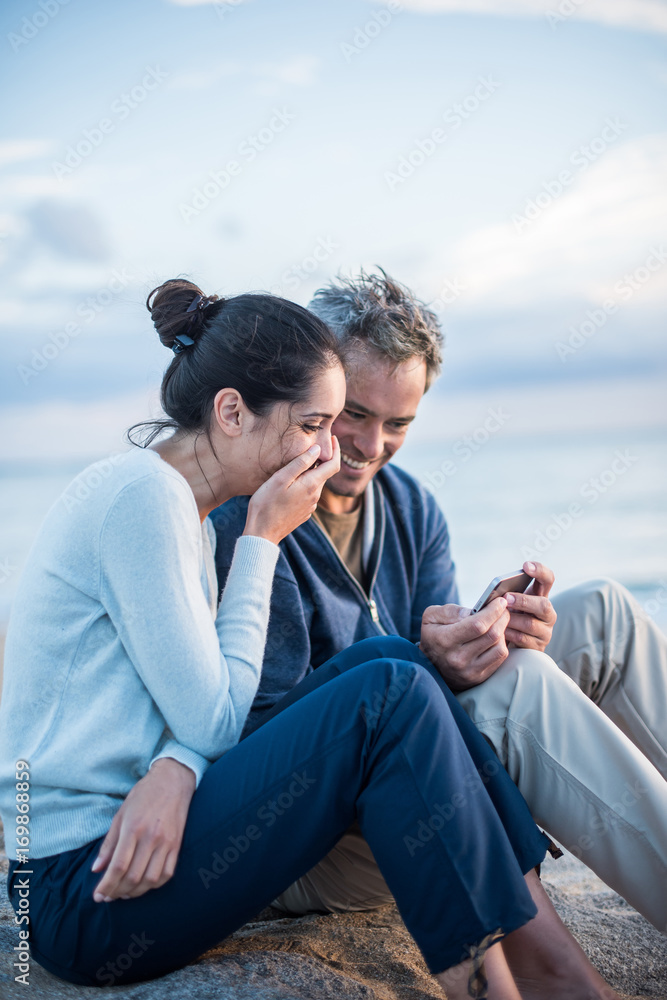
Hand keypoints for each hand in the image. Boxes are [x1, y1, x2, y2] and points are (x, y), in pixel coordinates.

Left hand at [91, 757, 195, 902]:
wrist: (173, 780)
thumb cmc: (143, 795)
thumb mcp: (120, 814)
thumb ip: (109, 843)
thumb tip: (96, 869)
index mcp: (133, 828)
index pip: (118, 866)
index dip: (106, 885)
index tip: (98, 896)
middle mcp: (151, 838)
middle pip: (133, 876)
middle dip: (118, 891)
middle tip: (109, 896)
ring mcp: (167, 842)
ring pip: (150, 879)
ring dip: (135, 892)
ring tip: (124, 893)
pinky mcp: (177, 845)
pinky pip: (167, 873)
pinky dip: (154, 885)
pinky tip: (144, 885)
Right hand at [244, 437, 340, 544]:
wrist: (262, 533)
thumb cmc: (266, 504)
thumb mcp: (281, 478)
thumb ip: (300, 463)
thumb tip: (317, 449)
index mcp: (312, 485)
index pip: (333, 464)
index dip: (335, 450)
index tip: (332, 438)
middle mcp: (315, 496)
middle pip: (325, 473)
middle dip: (322, 459)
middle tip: (313, 445)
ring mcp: (310, 506)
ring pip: (316, 484)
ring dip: (312, 472)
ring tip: (299, 463)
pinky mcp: (303, 513)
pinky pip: (308, 494)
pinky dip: (305, 484)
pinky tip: (292, 483)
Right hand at [420, 597, 510, 690]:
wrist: (430, 666)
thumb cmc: (433, 636)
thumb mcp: (431, 617)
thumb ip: (450, 611)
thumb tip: (472, 611)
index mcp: (445, 640)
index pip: (477, 625)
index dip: (493, 611)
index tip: (500, 601)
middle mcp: (458, 659)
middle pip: (492, 635)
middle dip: (502, 618)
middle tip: (503, 609)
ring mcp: (470, 671)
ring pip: (500, 648)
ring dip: (503, 632)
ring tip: (497, 624)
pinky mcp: (479, 677)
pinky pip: (500, 659)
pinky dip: (502, 644)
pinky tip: (496, 637)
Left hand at [504, 561, 556, 651]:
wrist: (509, 643)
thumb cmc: (507, 616)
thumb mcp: (508, 603)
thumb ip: (507, 595)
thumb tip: (497, 593)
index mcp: (540, 596)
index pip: (548, 579)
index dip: (540, 571)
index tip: (525, 566)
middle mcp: (547, 613)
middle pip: (543, 604)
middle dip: (523, 601)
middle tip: (506, 598)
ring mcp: (545, 630)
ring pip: (531, 624)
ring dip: (512, 620)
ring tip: (498, 617)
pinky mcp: (538, 647)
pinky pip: (524, 639)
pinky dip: (510, 634)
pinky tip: (500, 632)